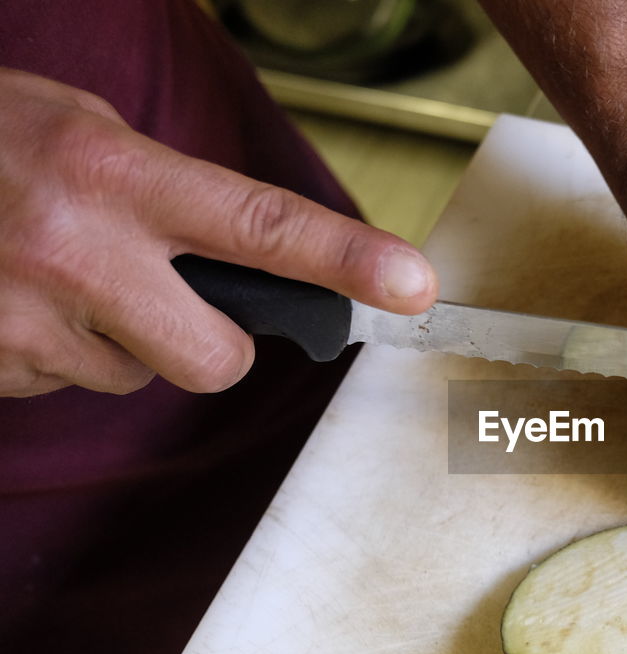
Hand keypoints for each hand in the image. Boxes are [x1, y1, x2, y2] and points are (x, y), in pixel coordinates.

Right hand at [0, 68, 437, 397]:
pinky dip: (52, 352)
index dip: (347, 260)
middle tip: (160, 297)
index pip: (262, 226)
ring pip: (135, 378)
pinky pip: (63, 384)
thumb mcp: (77, 125)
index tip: (413, 286)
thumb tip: (243, 250)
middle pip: (216, 358)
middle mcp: (78, 252)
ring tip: (48, 274)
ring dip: (113, 341)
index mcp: (115, 175)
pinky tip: (9, 296)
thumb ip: (162, 186)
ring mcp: (26, 320)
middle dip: (207, 343)